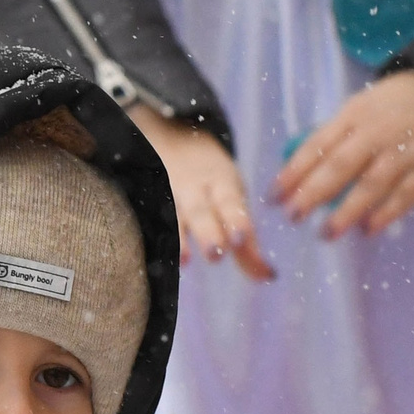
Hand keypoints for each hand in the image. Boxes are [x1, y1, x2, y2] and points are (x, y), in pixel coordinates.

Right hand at [127, 107, 276, 281]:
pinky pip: (149, 216)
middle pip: (200, 210)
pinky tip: (156, 255)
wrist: (171, 137)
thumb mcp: (232, 201)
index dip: (236, 220)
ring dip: (179, 238)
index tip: (241, 239)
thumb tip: (268, 276)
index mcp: (221, 182)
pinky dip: (153, 234)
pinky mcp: (146, 199)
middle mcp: (193, 188)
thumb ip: (247, 245)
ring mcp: (166, 194)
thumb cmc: (212, 182)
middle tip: (216, 254)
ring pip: (172, 214)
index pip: (230, 202)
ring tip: (185, 260)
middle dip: (208, 232)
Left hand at [272, 71, 413, 238]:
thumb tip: (302, 166)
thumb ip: (338, 134)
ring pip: (373, 183)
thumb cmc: (400, 102)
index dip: (295, 170)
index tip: (274, 194)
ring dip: (348, 210)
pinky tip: (367, 229)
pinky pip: (407, 193)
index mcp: (357, 113)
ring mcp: (407, 151)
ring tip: (327, 233)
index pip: (319, 144)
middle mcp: (379, 132)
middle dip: (314, 192)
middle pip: (341, 165)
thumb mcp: (364, 105)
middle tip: (293, 216)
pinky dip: (387, 212)